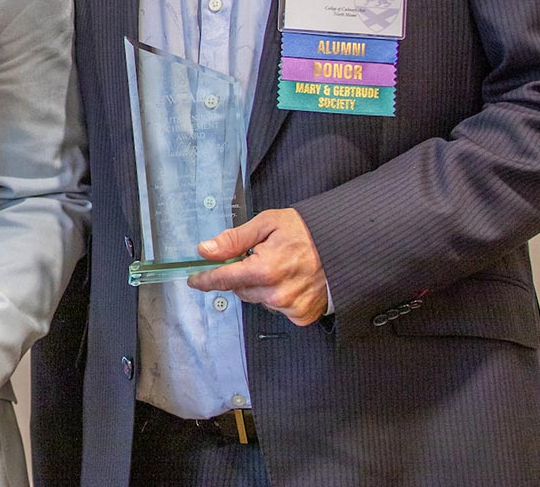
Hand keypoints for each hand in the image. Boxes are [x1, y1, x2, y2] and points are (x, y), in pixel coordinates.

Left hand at [186, 207, 328, 325]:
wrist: (345, 245)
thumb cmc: (306, 231)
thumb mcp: (266, 224)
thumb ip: (234, 239)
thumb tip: (206, 250)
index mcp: (265, 269)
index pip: (223, 279)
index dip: (205, 279)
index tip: (194, 281)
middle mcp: (276, 293)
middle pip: (240, 289)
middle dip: (241, 275)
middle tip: (256, 258)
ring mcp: (290, 307)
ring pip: (258, 299)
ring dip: (260, 286)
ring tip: (279, 267)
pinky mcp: (302, 316)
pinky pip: (278, 309)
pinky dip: (278, 297)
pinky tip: (290, 281)